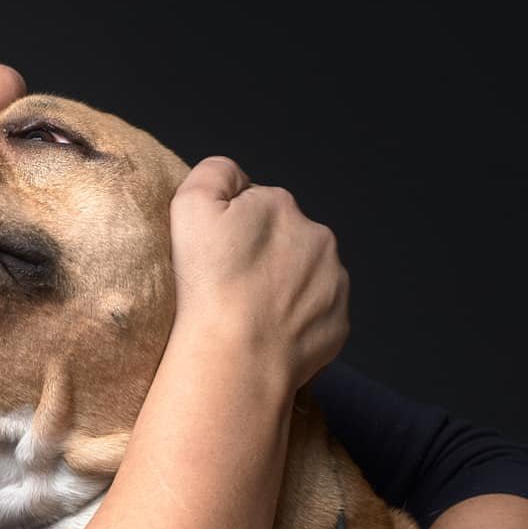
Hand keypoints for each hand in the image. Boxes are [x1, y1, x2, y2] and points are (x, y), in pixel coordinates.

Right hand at [166, 157, 348, 392]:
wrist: (237, 355)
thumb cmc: (208, 284)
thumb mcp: (190, 205)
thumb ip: (214, 173)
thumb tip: (235, 177)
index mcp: (281, 205)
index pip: (255, 206)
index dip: (231, 229)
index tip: (216, 256)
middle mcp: (318, 237)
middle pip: (284, 240)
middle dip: (263, 256)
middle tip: (231, 287)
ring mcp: (333, 282)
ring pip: (304, 277)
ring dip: (283, 288)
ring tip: (250, 314)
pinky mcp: (338, 323)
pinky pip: (316, 315)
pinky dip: (296, 322)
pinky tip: (268, 334)